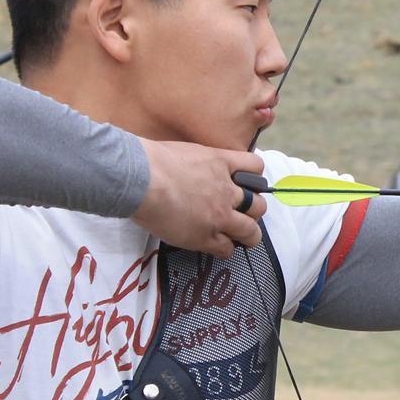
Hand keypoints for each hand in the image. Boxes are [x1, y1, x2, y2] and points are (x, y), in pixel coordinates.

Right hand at [133, 140, 266, 258]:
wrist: (140, 178)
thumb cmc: (151, 160)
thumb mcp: (185, 150)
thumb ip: (199, 162)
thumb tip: (194, 168)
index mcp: (221, 163)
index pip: (255, 167)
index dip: (254, 177)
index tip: (246, 184)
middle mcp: (226, 191)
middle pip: (259, 205)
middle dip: (254, 210)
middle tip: (243, 214)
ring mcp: (219, 216)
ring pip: (251, 232)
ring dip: (248, 235)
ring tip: (240, 236)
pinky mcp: (205, 237)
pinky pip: (227, 249)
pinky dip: (225, 248)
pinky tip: (216, 245)